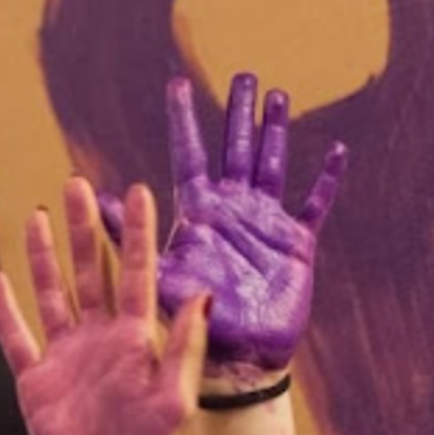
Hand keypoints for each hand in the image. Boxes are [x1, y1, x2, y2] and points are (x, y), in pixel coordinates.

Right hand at [0, 178, 208, 434]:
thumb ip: (185, 346)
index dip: (134, 231)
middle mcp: (99, 338)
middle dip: (83, 226)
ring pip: (51, 292)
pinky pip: (16, 336)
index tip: (136, 190)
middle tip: (77, 182)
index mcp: (135, 338)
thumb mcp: (176, 399)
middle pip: (89, 270)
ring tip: (38, 214)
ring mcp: (65, 355)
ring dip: (44, 254)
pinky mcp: (35, 379)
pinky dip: (5, 309)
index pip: (136, 271)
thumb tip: (204, 294)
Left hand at [100, 75, 345, 380]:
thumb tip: (98, 199)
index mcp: (199, 213)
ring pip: (272, 166)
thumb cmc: (192, 321)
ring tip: (277, 97)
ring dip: (276, 133)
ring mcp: (265, 225)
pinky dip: (326, 180)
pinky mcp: (297, 245)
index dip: (184, 121)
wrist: (236, 359)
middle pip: (235, 151)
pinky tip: (335, 152)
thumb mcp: (157, 275)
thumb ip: (132, 237)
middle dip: (239, 114)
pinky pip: (315, 205)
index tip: (175, 84)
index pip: (189, 155)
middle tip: (244, 76)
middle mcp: (232, 211)